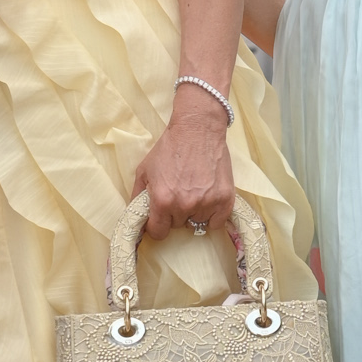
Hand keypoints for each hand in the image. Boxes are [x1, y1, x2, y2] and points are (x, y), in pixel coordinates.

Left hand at [136, 89, 236, 240]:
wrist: (198, 129)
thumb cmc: (169, 148)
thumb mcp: (144, 171)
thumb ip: (136, 197)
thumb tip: (137, 220)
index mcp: (162, 201)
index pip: (158, 233)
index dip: (157, 225)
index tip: (160, 218)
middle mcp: (184, 205)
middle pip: (178, 226)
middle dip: (176, 214)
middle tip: (179, 193)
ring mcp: (207, 203)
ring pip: (197, 223)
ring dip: (195, 212)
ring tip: (194, 190)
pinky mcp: (225, 200)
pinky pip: (216, 222)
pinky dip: (213, 214)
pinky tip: (208, 197)